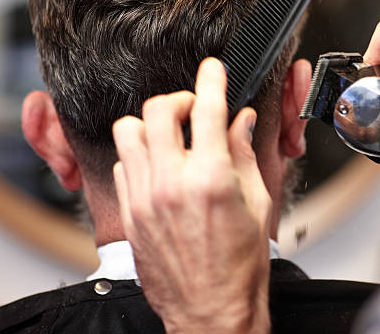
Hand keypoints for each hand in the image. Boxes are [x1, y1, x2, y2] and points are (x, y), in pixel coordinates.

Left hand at [112, 58, 271, 333]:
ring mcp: (143, 198)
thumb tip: (240, 122)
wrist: (211, 311)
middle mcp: (171, 183)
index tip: (213, 69)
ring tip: (169, 136)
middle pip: (158, 110)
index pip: (208, 109)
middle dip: (179, 98)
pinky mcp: (129, 214)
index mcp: (211, 178)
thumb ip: (244, 154)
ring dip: (151, 124)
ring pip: (127, 131)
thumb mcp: (257, 205)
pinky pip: (121, 164)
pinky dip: (139, 155)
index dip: (211, 80)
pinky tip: (158, 166)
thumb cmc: (239, 267)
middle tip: (193, 108)